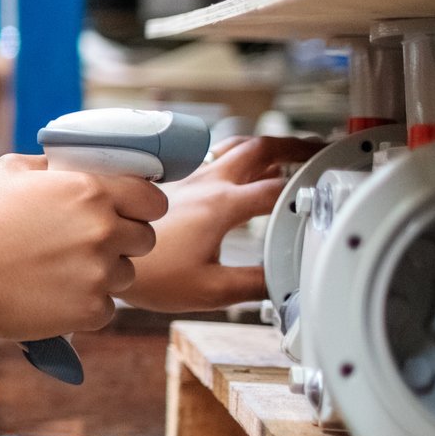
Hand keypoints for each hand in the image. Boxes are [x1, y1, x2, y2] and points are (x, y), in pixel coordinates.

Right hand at [0, 153, 165, 340]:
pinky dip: (86, 304)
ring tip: (62, 272)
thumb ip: (53, 166)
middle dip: (124, 242)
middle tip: (89, 246)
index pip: (153, 199)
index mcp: (90, 190)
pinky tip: (53, 295)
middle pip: (145, 239)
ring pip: (126, 275)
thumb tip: (75, 165)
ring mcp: (99, 272)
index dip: (144, 207)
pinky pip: (106, 307)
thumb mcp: (9, 171)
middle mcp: (102, 229)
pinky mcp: (91, 310)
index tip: (130, 214)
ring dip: (105, 274)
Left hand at [125, 135, 323, 311]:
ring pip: (234, 146)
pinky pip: (211, 157)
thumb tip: (288, 285)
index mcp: (222, 205)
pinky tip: (237, 169)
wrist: (103, 253)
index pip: (279, 189)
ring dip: (265, 147)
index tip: (331, 190)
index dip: (310, 189)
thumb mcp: (211, 289)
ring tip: (285, 154)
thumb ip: (255, 285)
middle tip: (317, 151)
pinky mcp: (173, 182)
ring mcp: (188, 178)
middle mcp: (207, 183)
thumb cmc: (150, 274)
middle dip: (294, 146)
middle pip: (260, 147)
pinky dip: (235, 156)